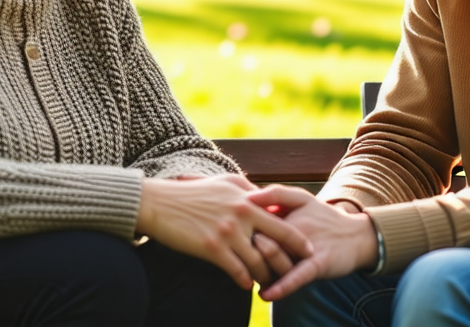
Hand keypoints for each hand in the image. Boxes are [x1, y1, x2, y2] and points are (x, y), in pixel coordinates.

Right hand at [138, 174, 312, 288]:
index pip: (281, 222)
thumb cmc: (193, 193)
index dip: (298, 239)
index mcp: (247, 199)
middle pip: (276, 244)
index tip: (310, 251)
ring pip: (258, 262)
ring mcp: (227, 233)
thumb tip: (265, 198)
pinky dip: (245, 281)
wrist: (159, 203)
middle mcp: (241, 215)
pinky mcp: (212, 249)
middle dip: (289, 262)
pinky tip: (247, 285)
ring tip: (269, 283)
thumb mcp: (224, 183)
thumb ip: (248, 191)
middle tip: (297, 274)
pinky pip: (237, 271)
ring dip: (265, 276)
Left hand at [246, 184, 378, 300]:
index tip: (226, 232)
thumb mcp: (301, 198)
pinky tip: (267, 294)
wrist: (355, 235)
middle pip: (264, 242)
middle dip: (247, 249)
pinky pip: (298, 278)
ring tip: (248, 271)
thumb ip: (276, 194)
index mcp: (286, 216)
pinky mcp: (318, 266)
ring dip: (261, 268)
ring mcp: (306, 251)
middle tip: (235, 252)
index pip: (256, 222)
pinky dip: (283, 287)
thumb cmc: (322, 216)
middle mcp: (294, 233)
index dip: (239, 229)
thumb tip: (247, 196)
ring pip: (278, 262)